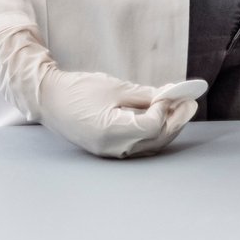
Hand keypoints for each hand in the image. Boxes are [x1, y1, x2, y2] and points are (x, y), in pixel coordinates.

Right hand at [38, 67, 198, 158]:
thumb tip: (171, 95)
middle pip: (156, 138)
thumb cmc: (80, 90)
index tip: (172, 92)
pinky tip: (161, 116)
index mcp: (111, 131)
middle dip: (176, 120)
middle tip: (190, 102)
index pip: (152, 126)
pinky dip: (154, 131)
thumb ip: (145, 95)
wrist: (50, 100)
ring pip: (150, 144)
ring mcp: (110, 151)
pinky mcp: (109, 148)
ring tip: (180, 107)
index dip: (166, 108)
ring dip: (168, 127)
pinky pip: (139, 144)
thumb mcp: (116, 88)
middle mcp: (112, 147)